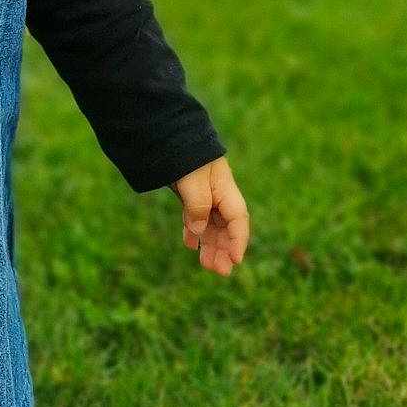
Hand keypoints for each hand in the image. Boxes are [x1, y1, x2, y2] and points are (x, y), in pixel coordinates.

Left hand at [173, 157, 247, 275]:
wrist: (168, 135)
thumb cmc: (185, 154)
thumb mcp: (193, 181)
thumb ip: (197, 207)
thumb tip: (198, 232)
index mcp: (225, 188)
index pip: (238, 219)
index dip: (238, 240)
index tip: (236, 260)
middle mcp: (218, 194)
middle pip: (226, 226)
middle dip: (224, 249)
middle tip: (221, 272)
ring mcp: (204, 194)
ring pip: (211, 225)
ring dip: (210, 245)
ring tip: (207, 266)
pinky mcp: (189, 194)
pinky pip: (195, 218)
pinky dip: (194, 232)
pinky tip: (190, 246)